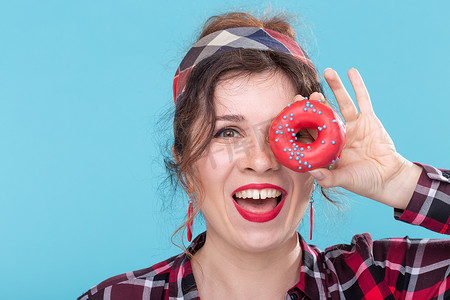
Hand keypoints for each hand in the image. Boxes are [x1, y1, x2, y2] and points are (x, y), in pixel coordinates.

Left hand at [308, 68, 421, 208]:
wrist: (389, 179)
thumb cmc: (364, 182)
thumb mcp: (343, 180)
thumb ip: (327, 177)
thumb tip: (309, 170)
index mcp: (328, 147)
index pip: (310, 131)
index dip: (301, 122)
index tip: (290, 112)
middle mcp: (338, 133)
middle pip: (323, 114)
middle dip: (313, 104)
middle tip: (302, 95)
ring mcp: (353, 124)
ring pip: (341, 102)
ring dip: (335, 86)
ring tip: (328, 71)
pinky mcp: (368, 119)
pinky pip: (363, 99)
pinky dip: (357, 85)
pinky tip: (351, 71)